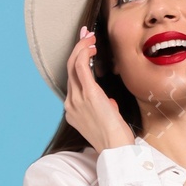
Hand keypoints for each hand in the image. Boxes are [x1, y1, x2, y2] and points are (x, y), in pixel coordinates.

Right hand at [64, 26, 136, 154]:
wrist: (116, 150)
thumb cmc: (115, 139)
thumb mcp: (106, 122)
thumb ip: (104, 109)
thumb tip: (109, 101)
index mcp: (73, 111)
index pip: (73, 80)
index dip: (77, 62)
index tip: (86, 49)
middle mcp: (71, 104)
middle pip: (69, 69)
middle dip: (77, 48)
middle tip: (87, 35)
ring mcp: (77, 99)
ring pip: (73, 65)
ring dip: (82, 47)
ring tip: (90, 37)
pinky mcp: (88, 95)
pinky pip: (80, 67)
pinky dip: (85, 53)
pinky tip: (92, 46)